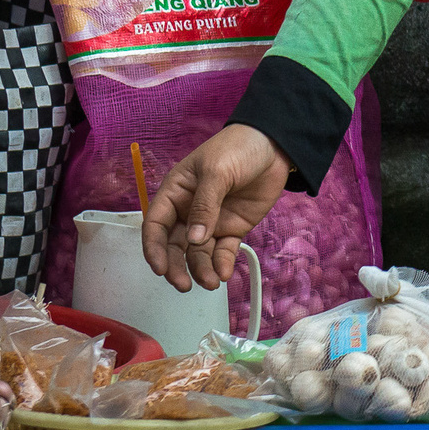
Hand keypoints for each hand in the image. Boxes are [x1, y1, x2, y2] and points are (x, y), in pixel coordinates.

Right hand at [141, 124, 289, 291]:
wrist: (274, 145)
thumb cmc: (237, 147)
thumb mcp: (216, 171)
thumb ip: (204, 206)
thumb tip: (194, 239)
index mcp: (175, 193)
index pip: (156, 225)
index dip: (154, 248)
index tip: (160, 269)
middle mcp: (188, 211)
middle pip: (174, 246)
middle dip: (176, 267)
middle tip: (184, 284)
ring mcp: (211, 222)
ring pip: (198, 253)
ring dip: (202, 270)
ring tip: (212, 282)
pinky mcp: (232, 228)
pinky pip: (223, 251)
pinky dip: (222, 264)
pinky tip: (224, 273)